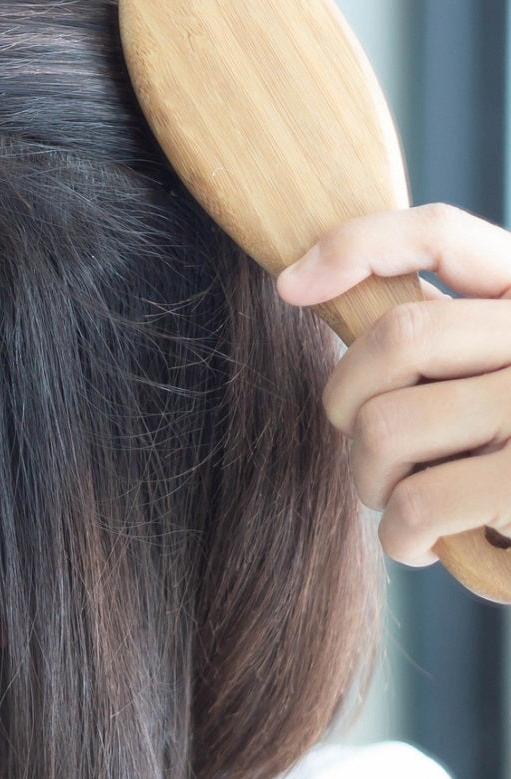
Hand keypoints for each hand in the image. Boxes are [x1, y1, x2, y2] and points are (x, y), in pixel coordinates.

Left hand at [274, 202, 510, 565]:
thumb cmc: (505, 460)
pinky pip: (416, 504)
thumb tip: (307, 281)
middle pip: (397, 336)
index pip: (444, 235)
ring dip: (371, 479)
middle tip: (365, 446)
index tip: (290, 286)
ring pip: (387, 427)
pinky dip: (402, 537)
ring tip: (406, 499)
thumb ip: (435, 331)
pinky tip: (425, 543)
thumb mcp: (484, 377)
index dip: (356, 246)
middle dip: (348, 402)